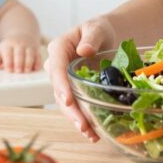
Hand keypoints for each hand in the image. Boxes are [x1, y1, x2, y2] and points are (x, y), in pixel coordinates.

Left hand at [0, 35, 42, 72]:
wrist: (22, 34)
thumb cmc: (9, 47)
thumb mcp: (1, 50)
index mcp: (8, 45)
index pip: (8, 54)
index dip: (8, 62)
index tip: (9, 70)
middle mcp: (19, 45)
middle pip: (19, 53)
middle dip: (19, 63)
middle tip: (18, 72)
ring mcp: (29, 46)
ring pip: (30, 54)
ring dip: (29, 63)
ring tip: (27, 71)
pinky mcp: (36, 50)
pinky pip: (38, 55)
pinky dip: (37, 62)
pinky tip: (36, 68)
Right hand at [45, 16, 116, 142]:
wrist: (106, 37)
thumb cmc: (99, 29)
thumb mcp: (97, 28)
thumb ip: (91, 38)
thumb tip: (84, 50)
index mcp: (58, 49)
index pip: (56, 68)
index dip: (61, 85)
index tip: (68, 100)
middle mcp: (57, 67)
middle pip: (59, 91)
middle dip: (70, 110)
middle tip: (82, 125)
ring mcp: (64, 81)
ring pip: (66, 104)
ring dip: (77, 120)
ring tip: (90, 135)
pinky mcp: (74, 91)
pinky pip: (76, 107)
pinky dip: (84, 120)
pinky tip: (93, 134)